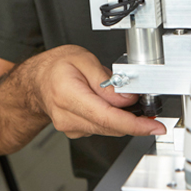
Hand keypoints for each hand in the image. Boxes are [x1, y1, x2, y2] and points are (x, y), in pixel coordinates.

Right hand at [31, 45, 165, 138]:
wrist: (36, 81)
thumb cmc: (56, 67)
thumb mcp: (83, 59)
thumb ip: (106, 79)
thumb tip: (127, 98)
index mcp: (67, 95)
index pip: (106, 116)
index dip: (134, 124)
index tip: (154, 126)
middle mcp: (67, 116)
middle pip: (110, 126)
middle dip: (136, 122)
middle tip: (152, 113)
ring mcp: (70, 127)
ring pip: (108, 129)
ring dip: (124, 120)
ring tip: (127, 102)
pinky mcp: (76, 131)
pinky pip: (102, 128)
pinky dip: (113, 120)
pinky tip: (112, 107)